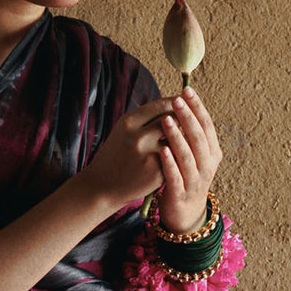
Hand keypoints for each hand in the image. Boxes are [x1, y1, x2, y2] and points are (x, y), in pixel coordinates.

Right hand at [78, 93, 179, 212]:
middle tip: (188, 122)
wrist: (102, 186)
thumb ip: (147, 118)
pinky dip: (177, 156)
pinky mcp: (157, 172)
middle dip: (183, 120)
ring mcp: (149, 155)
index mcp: (129, 122)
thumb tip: (176, 104)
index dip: (177, 104)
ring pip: (176, 139)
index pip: (162, 105)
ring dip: (182, 138)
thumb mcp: (124, 130)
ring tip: (182, 140)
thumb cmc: (117, 155)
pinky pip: (175, 158)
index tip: (185, 105)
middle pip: (173, 120)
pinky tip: (175, 158)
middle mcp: (139, 136)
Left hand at [152, 86, 222, 231]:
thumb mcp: (194, 155)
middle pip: (200, 138)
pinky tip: (162, 150)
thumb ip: (190, 133)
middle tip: (177, 100)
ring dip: (178, 137)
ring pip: (189, 157)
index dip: (198, 107)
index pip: (207, 125)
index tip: (187, 90)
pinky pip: (176, 176)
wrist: (185, 213)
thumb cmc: (185, 176)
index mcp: (212, 153)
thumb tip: (181, 101)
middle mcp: (207, 166)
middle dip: (189, 117)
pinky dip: (170, 163)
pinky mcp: (181, 194)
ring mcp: (195, 181)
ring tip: (167, 120)